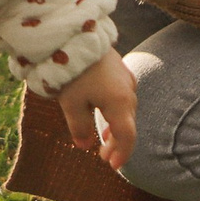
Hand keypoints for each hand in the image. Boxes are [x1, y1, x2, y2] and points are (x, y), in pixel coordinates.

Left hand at [53, 47, 136, 170]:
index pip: (127, 136)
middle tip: (104, 158)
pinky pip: (122, 96)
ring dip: (116, 126)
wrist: (75, 34)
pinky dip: (115, 111)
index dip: (122, 153)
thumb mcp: (71, 103)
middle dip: (117, 143)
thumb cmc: (72, 70)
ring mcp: (126, 78)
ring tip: (105, 138)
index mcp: (119, 103)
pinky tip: (105, 112)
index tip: (113, 166)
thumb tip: (85, 145)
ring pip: (126, 110)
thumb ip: (80, 127)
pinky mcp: (119, 69)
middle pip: (128, 124)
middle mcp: (128, 91)